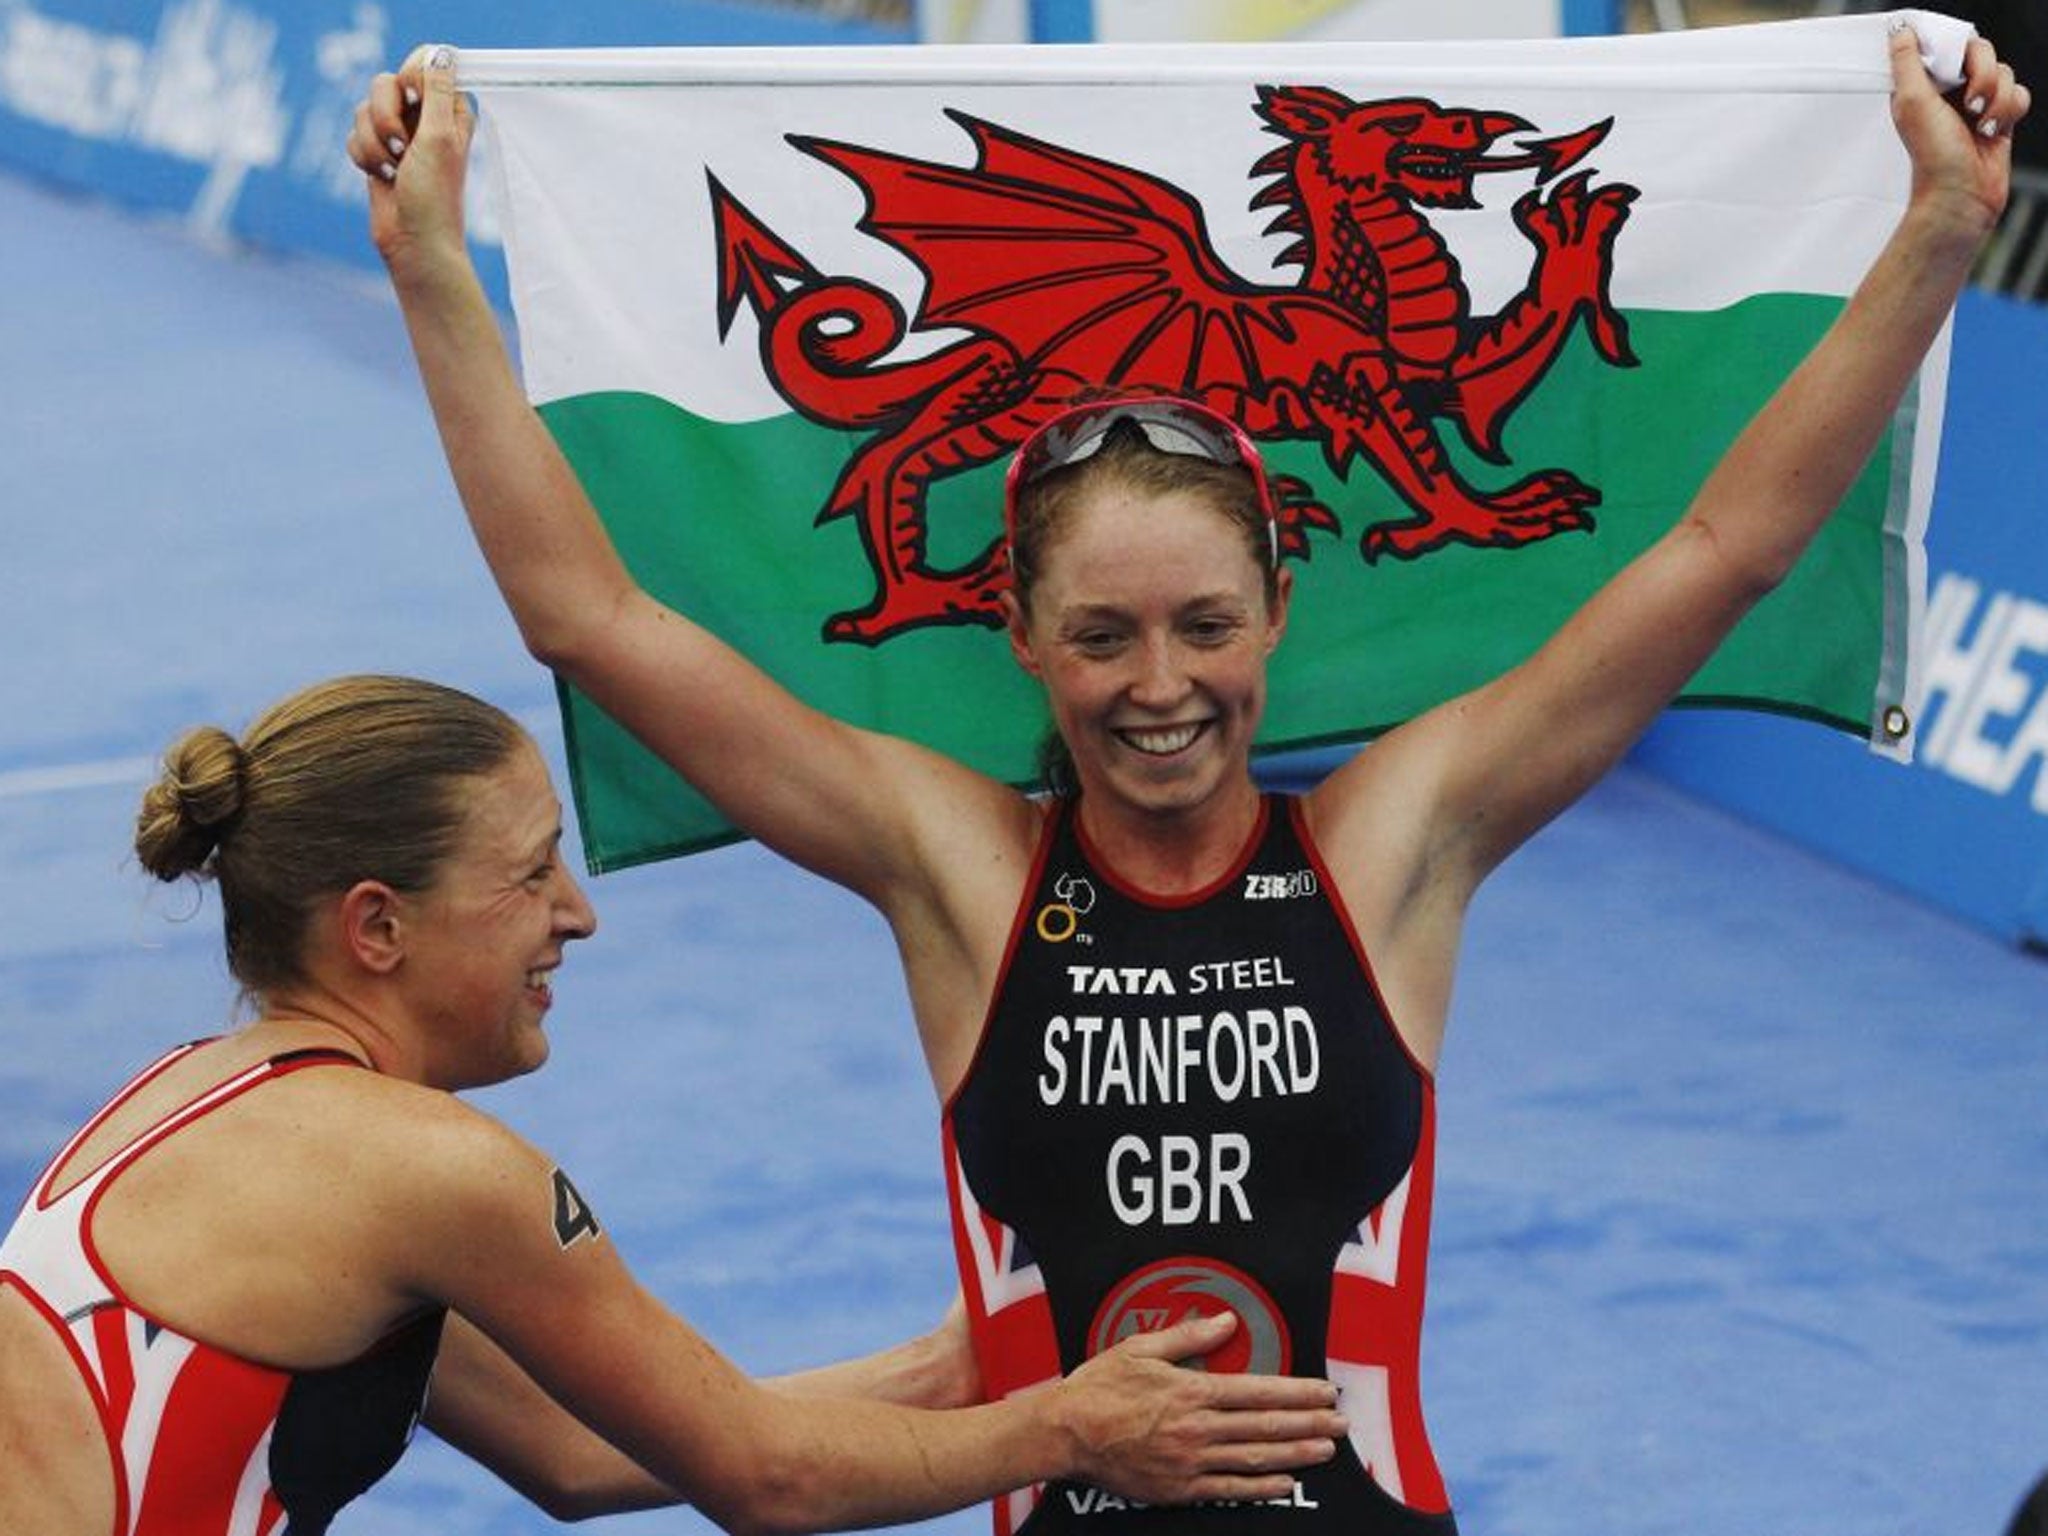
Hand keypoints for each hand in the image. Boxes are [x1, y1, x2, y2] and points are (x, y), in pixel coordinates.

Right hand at [345, 44, 474, 272]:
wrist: (413, 241)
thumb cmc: (434, 196)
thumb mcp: (440, 138)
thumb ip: (437, 92)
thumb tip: (442, 54)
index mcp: (450, 109)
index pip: (425, 62)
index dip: (411, 74)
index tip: (413, 96)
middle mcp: (426, 117)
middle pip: (386, 82)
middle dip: (384, 114)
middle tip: (401, 145)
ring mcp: (399, 134)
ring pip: (363, 109)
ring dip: (373, 143)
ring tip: (393, 169)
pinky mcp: (377, 151)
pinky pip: (353, 134)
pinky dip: (364, 157)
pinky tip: (382, 178)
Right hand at [1051, 1312, 1343, 1505]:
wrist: (1066, 1432)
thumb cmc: (1099, 1386)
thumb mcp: (1141, 1347)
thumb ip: (1188, 1336)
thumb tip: (1225, 1321)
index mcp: (1191, 1390)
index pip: (1259, 1391)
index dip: (1298, 1393)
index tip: (1325, 1392)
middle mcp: (1197, 1427)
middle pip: (1266, 1426)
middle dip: (1310, 1425)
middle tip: (1341, 1425)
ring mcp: (1190, 1461)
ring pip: (1256, 1458)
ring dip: (1296, 1454)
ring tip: (1326, 1451)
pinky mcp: (1180, 1488)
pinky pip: (1230, 1488)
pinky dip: (1262, 1487)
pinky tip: (1286, 1483)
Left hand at [1890, 25, 2030, 236]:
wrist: (1962, 194)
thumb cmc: (1934, 156)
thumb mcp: (1912, 102)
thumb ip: (1906, 62)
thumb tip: (1900, 30)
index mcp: (1924, 84)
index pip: (1949, 44)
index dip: (1959, 49)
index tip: (1958, 68)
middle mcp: (1949, 91)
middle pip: (1983, 53)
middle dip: (1984, 75)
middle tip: (1970, 102)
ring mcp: (1976, 103)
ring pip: (2005, 73)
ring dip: (1997, 99)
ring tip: (1981, 124)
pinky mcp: (1999, 116)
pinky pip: (2019, 93)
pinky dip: (2010, 111)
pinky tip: (1994, 131)